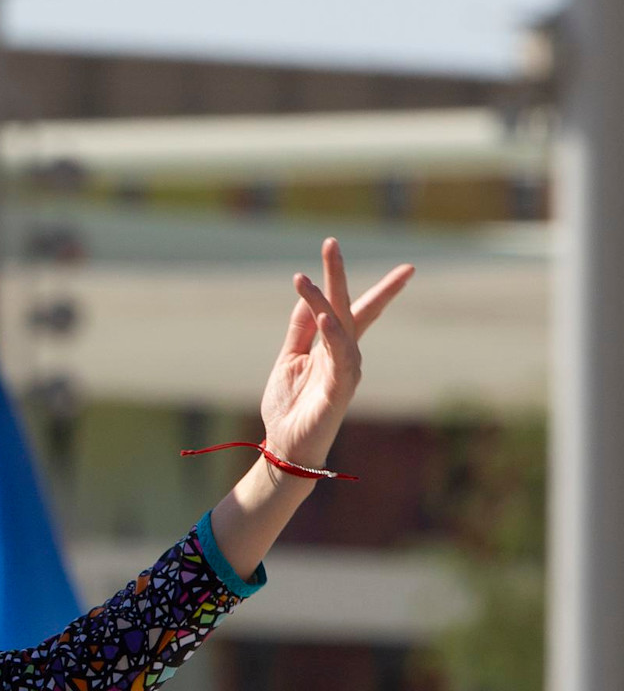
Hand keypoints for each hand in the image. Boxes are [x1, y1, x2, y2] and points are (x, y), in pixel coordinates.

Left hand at [259, 237, 412, 473]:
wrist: (285, 447)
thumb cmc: (290, 407)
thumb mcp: (290, 359)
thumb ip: (300, 330)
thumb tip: (308, 296)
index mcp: (334, 347)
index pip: (357, 310)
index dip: (376, 287)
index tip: (404, 267)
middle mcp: (344, 355)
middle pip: (347, 307)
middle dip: (340, 275)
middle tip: (332, 243)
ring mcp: (345, 371)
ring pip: (339, 327)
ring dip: (324, 300)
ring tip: (308, 277)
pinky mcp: (340, 390)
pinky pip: (340, 358)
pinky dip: (333, 336)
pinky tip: (324, 317)